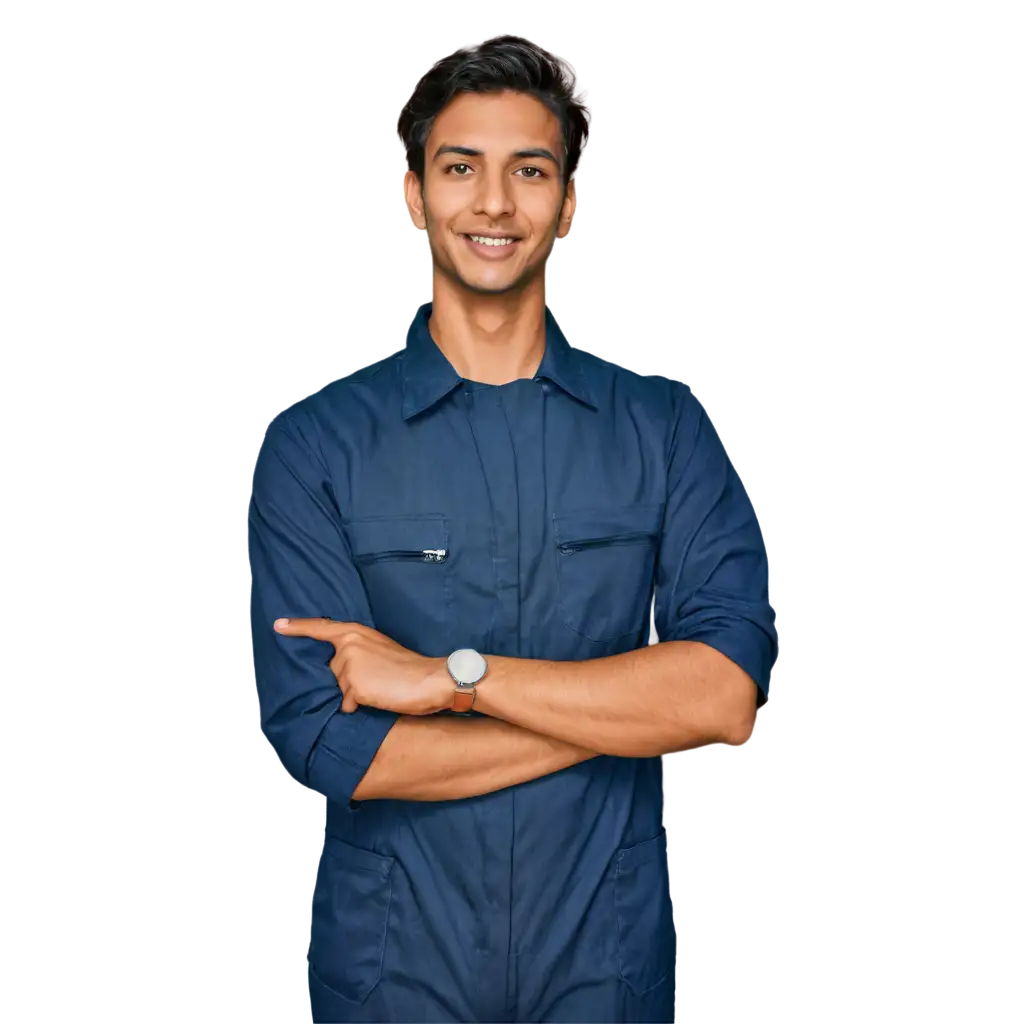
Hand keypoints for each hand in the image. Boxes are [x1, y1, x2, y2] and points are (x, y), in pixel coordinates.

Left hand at [273, 617, 451, 715]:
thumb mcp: (379, 649)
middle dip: (350, 681)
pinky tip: (380, 697)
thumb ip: (356, 652)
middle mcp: (347, 645)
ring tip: (382, 686)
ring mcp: (349, 665)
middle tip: (379, 677)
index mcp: (355, 632)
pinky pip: (348, 705)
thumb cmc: (409, 667)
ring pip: (340, 690)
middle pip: (332, 672)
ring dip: (357, 694)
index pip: (321, 628)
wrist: (430, 678)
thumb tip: (340, 670)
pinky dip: (361, 706)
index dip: (297, 627)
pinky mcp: (354, 685)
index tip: (278, 625)